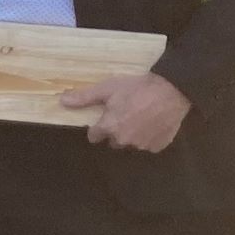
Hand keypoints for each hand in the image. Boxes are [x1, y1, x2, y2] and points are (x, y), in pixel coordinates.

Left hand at [61, 73, 190, 151]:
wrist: (172, 90)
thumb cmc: (137, 88)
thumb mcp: (107, 88)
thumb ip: (84, 98)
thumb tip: (62, 102)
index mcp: (109, 128)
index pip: (94, 136)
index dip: (97, 127)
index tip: (104, 118)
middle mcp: (124, 140)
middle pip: (113, 141)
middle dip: (115, 131)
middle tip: (124, 115)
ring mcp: (142, 145)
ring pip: (131, 143)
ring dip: (132, 134)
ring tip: (140, 117)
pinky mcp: (159, 146)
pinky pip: (149, 145)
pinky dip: (149, 137)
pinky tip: (153, 123)